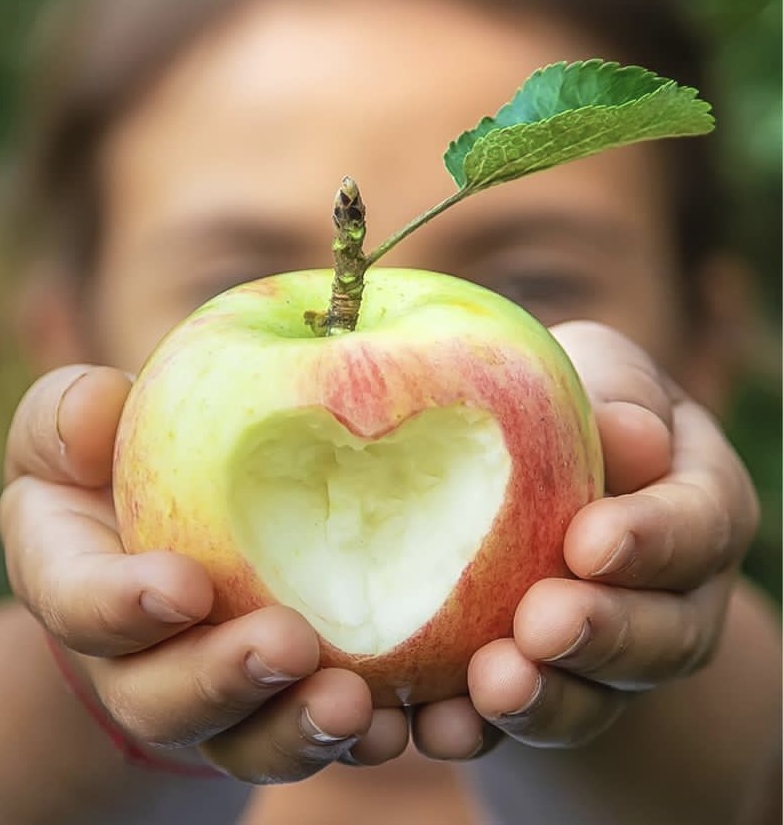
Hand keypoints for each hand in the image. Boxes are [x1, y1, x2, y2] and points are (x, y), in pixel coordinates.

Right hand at [0, 365, 410, 780]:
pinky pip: (312, 736)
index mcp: (80, 583)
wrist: (175, 531)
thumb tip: (97, 405)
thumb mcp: (82, 423)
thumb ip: (71, 415)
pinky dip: (358, 739)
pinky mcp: (279, 701)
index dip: (122, 607)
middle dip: (223, 679)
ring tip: (353, 703)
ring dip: (296, 730)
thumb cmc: (126, 464)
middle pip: (162, 698)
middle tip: (288, 644)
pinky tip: (399, 722)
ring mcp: (213, 692)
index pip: (79, 605)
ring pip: (243, 739)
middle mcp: (138, 660)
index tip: (186, 587)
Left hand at [407, 321, 758, 757]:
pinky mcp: (547, 683)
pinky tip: (438, 724)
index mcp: (695, 503)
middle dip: (604, 633)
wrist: (521, 470)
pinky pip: (524, 720)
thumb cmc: (562, 403)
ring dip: (548, 698)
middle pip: (663, 633)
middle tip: (541, 625)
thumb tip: (628, 435)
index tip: (589, 542)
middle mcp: (671, 593)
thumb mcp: (593, 373)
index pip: (698, 525)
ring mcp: (612, 652)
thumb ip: (614, 396)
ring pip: (599, 695)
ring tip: (492, 686)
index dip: (652, 540)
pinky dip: (482, 728)